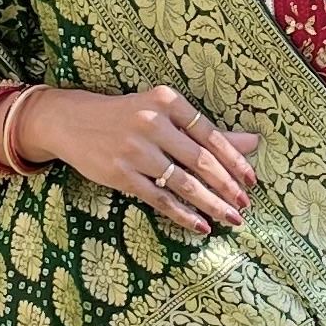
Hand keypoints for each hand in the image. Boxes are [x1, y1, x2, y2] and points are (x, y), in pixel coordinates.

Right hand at [24, 83, 259, 240]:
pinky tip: (200, 225)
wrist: (71, 122)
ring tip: (231, 218)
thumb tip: (254, 143)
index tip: (252, 180)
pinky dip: (182, 214)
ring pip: (183, 183)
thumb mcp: (163, 113)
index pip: (210, 134)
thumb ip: (206, 130)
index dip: (234, 160)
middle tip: (245, 205)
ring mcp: (135, 150)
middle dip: (227, 186)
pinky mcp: (121, 174)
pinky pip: (159, 199)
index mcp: (167, 100)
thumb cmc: (126, 116)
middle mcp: (152, 123)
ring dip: (211, 204)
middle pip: (200, 160)